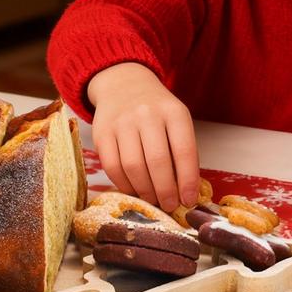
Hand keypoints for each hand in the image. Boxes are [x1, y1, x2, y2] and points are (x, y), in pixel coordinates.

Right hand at [88, 62, 199, 213]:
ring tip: (153, 200)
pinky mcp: (102, 133)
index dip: (187, 180)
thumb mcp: (176, 121)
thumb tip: (185, 193)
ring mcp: (122, 122)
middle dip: (165, 191)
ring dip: (145, 191)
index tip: (189, 201)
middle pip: (157, 162)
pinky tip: (134, 189)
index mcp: (173, 112)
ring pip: (133, 167)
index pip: (184, 151)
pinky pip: (112, 167)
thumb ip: (182, 152)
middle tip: (170, 206)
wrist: (123, 85)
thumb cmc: (156, 111)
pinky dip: (124, 184)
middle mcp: (147, 114)